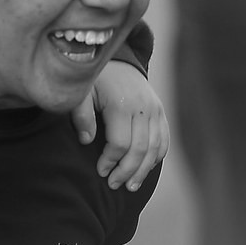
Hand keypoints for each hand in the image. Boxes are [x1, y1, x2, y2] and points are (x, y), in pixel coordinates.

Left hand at [70, 61, 168, 190]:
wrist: (116, 59)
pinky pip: (164, 139)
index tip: (100, 171)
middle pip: (140, 149)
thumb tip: (85, 140)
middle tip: (114, 185)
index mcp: (121, 104)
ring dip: (143, 170)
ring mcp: (155, 109)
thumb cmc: (94, 79)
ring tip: (131, 186)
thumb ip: (81, 116)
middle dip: (127, 171)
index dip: (110, 161)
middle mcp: (143, 107)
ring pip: (155, 148)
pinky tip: (146, 169)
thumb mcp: (81, 93)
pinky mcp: (160, 110)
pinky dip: (157, 156)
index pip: (119, 143)